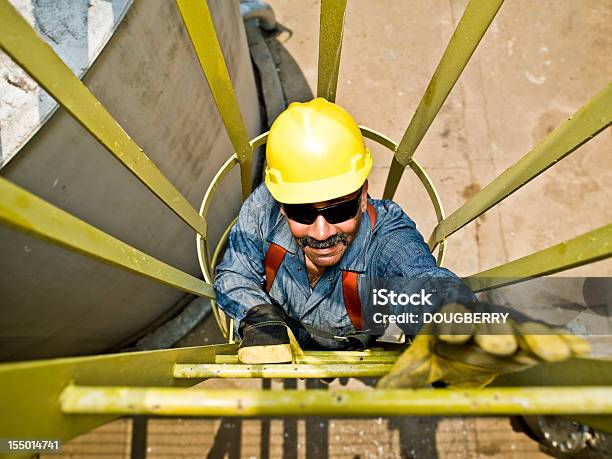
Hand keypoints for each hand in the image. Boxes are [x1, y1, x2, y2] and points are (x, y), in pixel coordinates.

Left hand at [377, 302, 589, 388]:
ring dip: (536, 340)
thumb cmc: (442, 344)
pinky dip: (560, 341)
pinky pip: (544, 337)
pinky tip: (576, 348)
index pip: (448, 319)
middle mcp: (478, 319)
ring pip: (519, 329)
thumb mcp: (422, 357)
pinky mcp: (526, 336)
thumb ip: (405, 372)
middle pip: (486, 323)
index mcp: (448, 319)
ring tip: (555, 353)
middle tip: (501, 347)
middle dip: (493, 334)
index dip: (451, 326)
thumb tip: (381, 393)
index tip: (454, 335)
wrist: (463, 331)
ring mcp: (504, 326)